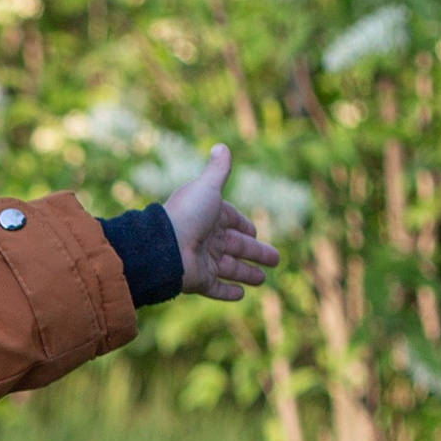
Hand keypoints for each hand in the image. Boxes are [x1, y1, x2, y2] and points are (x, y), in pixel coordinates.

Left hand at [161, 146, 278, 301]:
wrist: (164, 247)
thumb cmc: (187, 214)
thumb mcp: (207, 187)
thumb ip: (218, 170)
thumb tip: (221, 146)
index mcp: (210, 216)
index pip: (232, 222)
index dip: (243, 226)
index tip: (254, 232)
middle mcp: (207, 239)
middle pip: (237, 247)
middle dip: (257, 253)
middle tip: (276, 260)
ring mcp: (202, 261)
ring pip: (230, 269)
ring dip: (247, 274)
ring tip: (263, 280)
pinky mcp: (199, 281)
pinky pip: (216, 288)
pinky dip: (228, 292)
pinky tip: (242, 295)